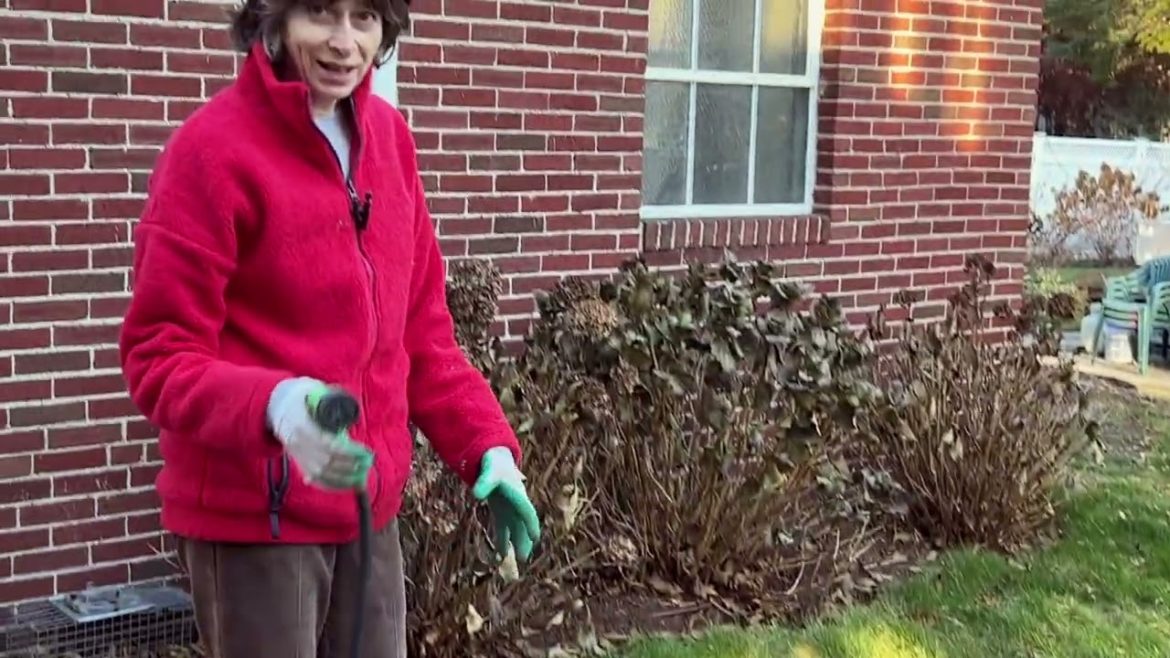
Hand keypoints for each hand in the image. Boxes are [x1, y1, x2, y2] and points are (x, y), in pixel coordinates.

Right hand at [267, 377, 371, 489]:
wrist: (276, 406)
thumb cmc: (302, 397)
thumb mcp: (314, 391)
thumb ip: (331, 399)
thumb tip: (350, 412)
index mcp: (301, 425)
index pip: (327, 444)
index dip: (349, 452)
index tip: (365, 451)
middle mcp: (296, 443)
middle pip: (326, 462)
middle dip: (350, 465)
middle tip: (368, 462)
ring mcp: (296, 455)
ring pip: (321, 474)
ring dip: (344, 478)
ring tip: (363, 475)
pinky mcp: (298, 462)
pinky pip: (315, 480)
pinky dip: (333, 485)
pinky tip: (348, 484)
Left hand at [472, 447, 540, 561]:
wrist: (494, 458)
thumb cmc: (494, 463)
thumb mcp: (490, 470)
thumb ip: (484, 481)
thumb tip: (476, 494)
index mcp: (518, 494)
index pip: (527, 511)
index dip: (531, 524)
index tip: (535, 536)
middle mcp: (516, 504)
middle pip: (522, 525)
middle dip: (524, 540)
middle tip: (523, 558)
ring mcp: (509, 508)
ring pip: (514, 529)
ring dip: (515, 543)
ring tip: (515, 561)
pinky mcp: (500, 510)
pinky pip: (503, 528)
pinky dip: (502, 540)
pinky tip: (499, 554)